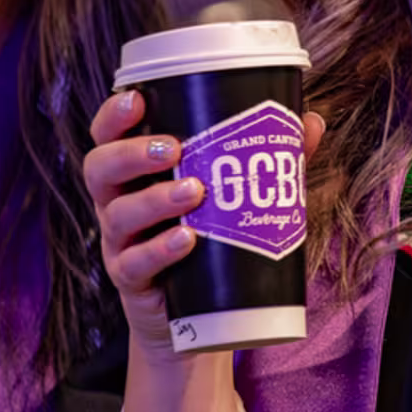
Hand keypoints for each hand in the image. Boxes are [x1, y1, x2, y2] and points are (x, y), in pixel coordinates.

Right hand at [85, 90, 326, 356]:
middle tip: (175, 148)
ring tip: (194, 192)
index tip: (137, 98)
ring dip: (154, 200)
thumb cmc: (212, 234)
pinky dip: (160, 250)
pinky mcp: (132, 281)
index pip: (107, 136)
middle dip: (132, 153)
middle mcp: (117, 202)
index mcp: (134, 172)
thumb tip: (311, 122)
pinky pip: (134, 264)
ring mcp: (120, 243)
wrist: (198, 314)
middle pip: (99, 169)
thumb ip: (271, 158)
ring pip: (118, 215)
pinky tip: (186, 240)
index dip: (112, 115)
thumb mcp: (235, 193)